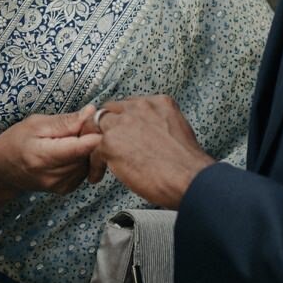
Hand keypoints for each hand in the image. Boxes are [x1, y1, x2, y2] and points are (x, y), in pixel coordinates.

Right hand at [0, 107, 102, 225]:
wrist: (1, 171)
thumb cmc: (14, 142)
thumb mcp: (35, 124)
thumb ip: (65, 121)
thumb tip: (91, 113)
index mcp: (43, 156)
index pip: (80, 148)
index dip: (94, 134)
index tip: (98, 122)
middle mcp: (54, 175)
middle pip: (88, 154)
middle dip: (90, 137)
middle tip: (81, 125)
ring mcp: (61, 185)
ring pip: (89, 162)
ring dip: (86, 149)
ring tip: (71, 139)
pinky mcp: (65, 189)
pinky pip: (84, 170)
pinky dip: (82, 159)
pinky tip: (69, 152)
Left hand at [92, 95, 214, 207]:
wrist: (189, 179)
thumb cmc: (187, 166)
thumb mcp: (178, 132)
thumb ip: (158, 127)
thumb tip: (147, 137)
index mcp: (158, 103)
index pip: (130, 105)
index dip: (123, 121)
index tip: (122, 134)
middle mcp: (140, 107)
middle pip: (110, 111)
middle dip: (106, 129)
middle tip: (103, 145)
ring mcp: (124, 122)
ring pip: (97, 125)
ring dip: (95, 143)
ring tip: (97, 160)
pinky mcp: (112, 141)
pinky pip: (93, 148)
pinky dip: (94, 164)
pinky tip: (98, 174)